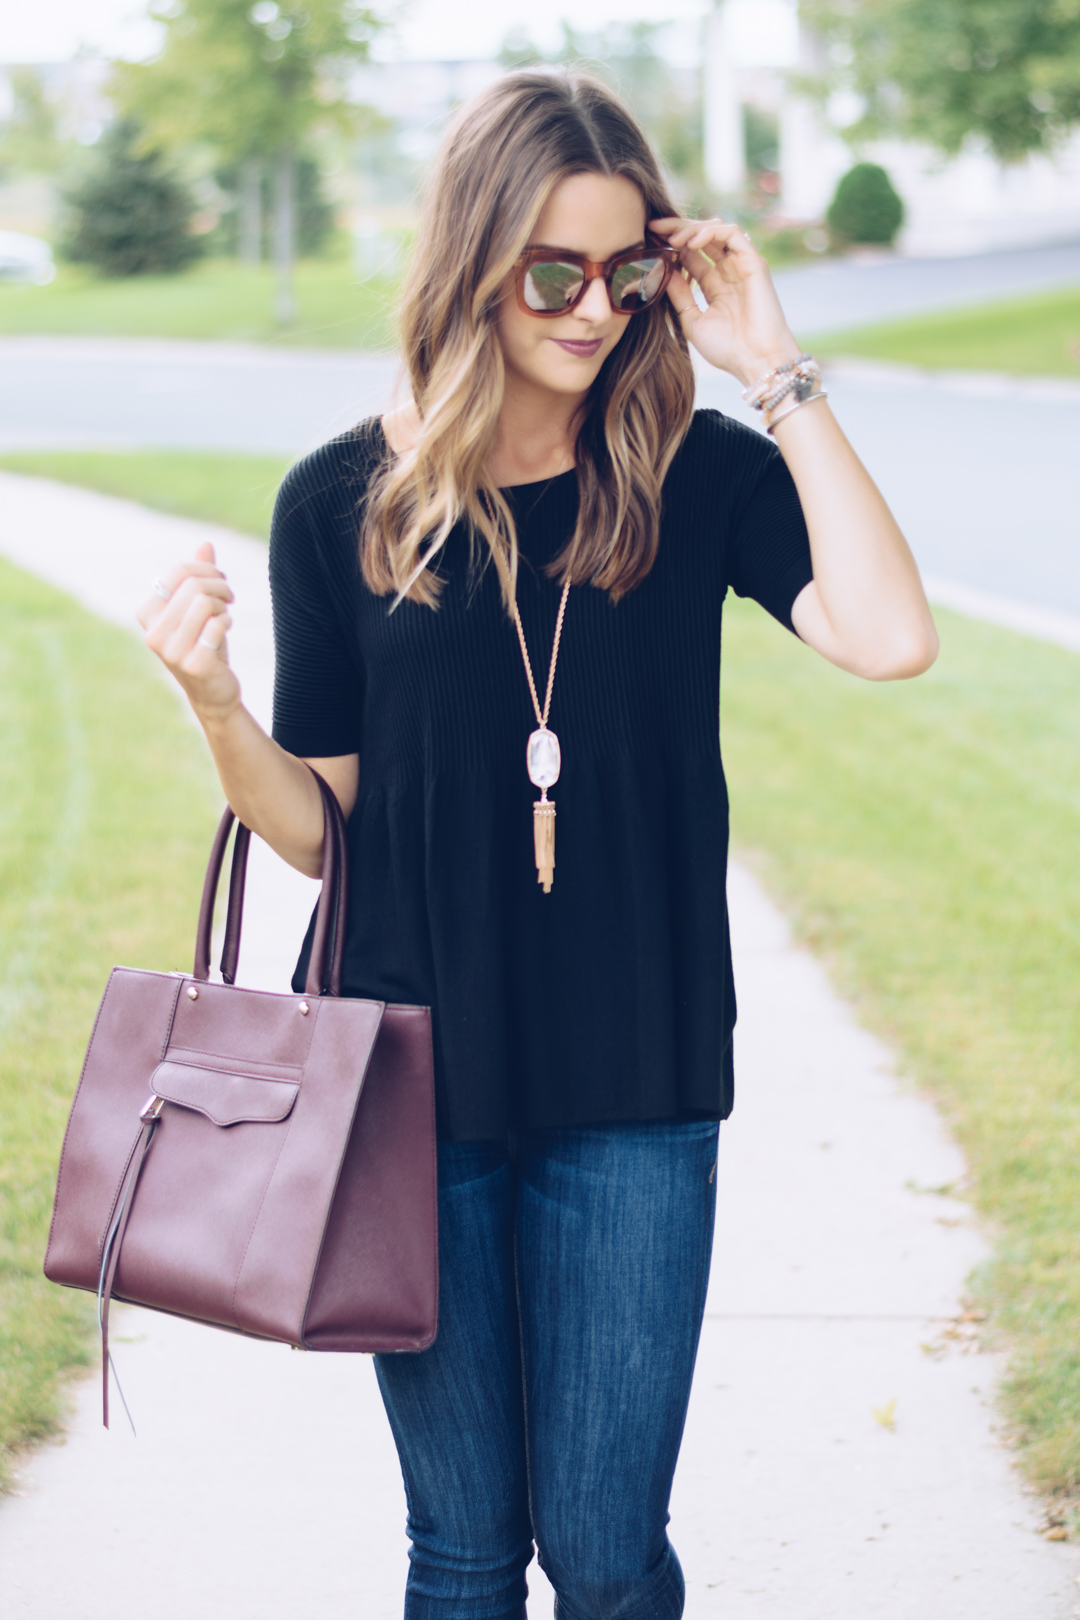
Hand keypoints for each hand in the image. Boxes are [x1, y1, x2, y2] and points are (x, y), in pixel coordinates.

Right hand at [137, 541, 239, 721]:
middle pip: (193, 586)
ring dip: (223, 604)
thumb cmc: (203, 645)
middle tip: (229, 596)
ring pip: (203, 603)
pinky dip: (226, 622)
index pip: (178, 572)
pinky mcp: (193, 665)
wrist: (212, 692)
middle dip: (219, 585)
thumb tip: (206, 545)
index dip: (206, 570)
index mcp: (147, 614)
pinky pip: (217, 625)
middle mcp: (153, 633)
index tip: (220, 580)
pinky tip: (225, 630)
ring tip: (226, 612)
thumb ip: (199, 578)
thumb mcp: (198, 610)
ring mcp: (171, 651)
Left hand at [650, 216, 802, 387]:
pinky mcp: (753, 261)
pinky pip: (732, 233)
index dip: (669, 245)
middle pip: (700, 238)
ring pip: (715, 230)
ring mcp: (741, 265)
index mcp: (714, 285)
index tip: (647, 239)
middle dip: (676, 229)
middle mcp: (728, 271)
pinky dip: (710, 232)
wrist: (755, 361)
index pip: (690, 255)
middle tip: (653, 227)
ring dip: (691, 229)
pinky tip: (691, 242)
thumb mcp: (692, 321)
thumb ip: (679, 295)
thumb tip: (662, 270)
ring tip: (671, 239)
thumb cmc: (727, 349)